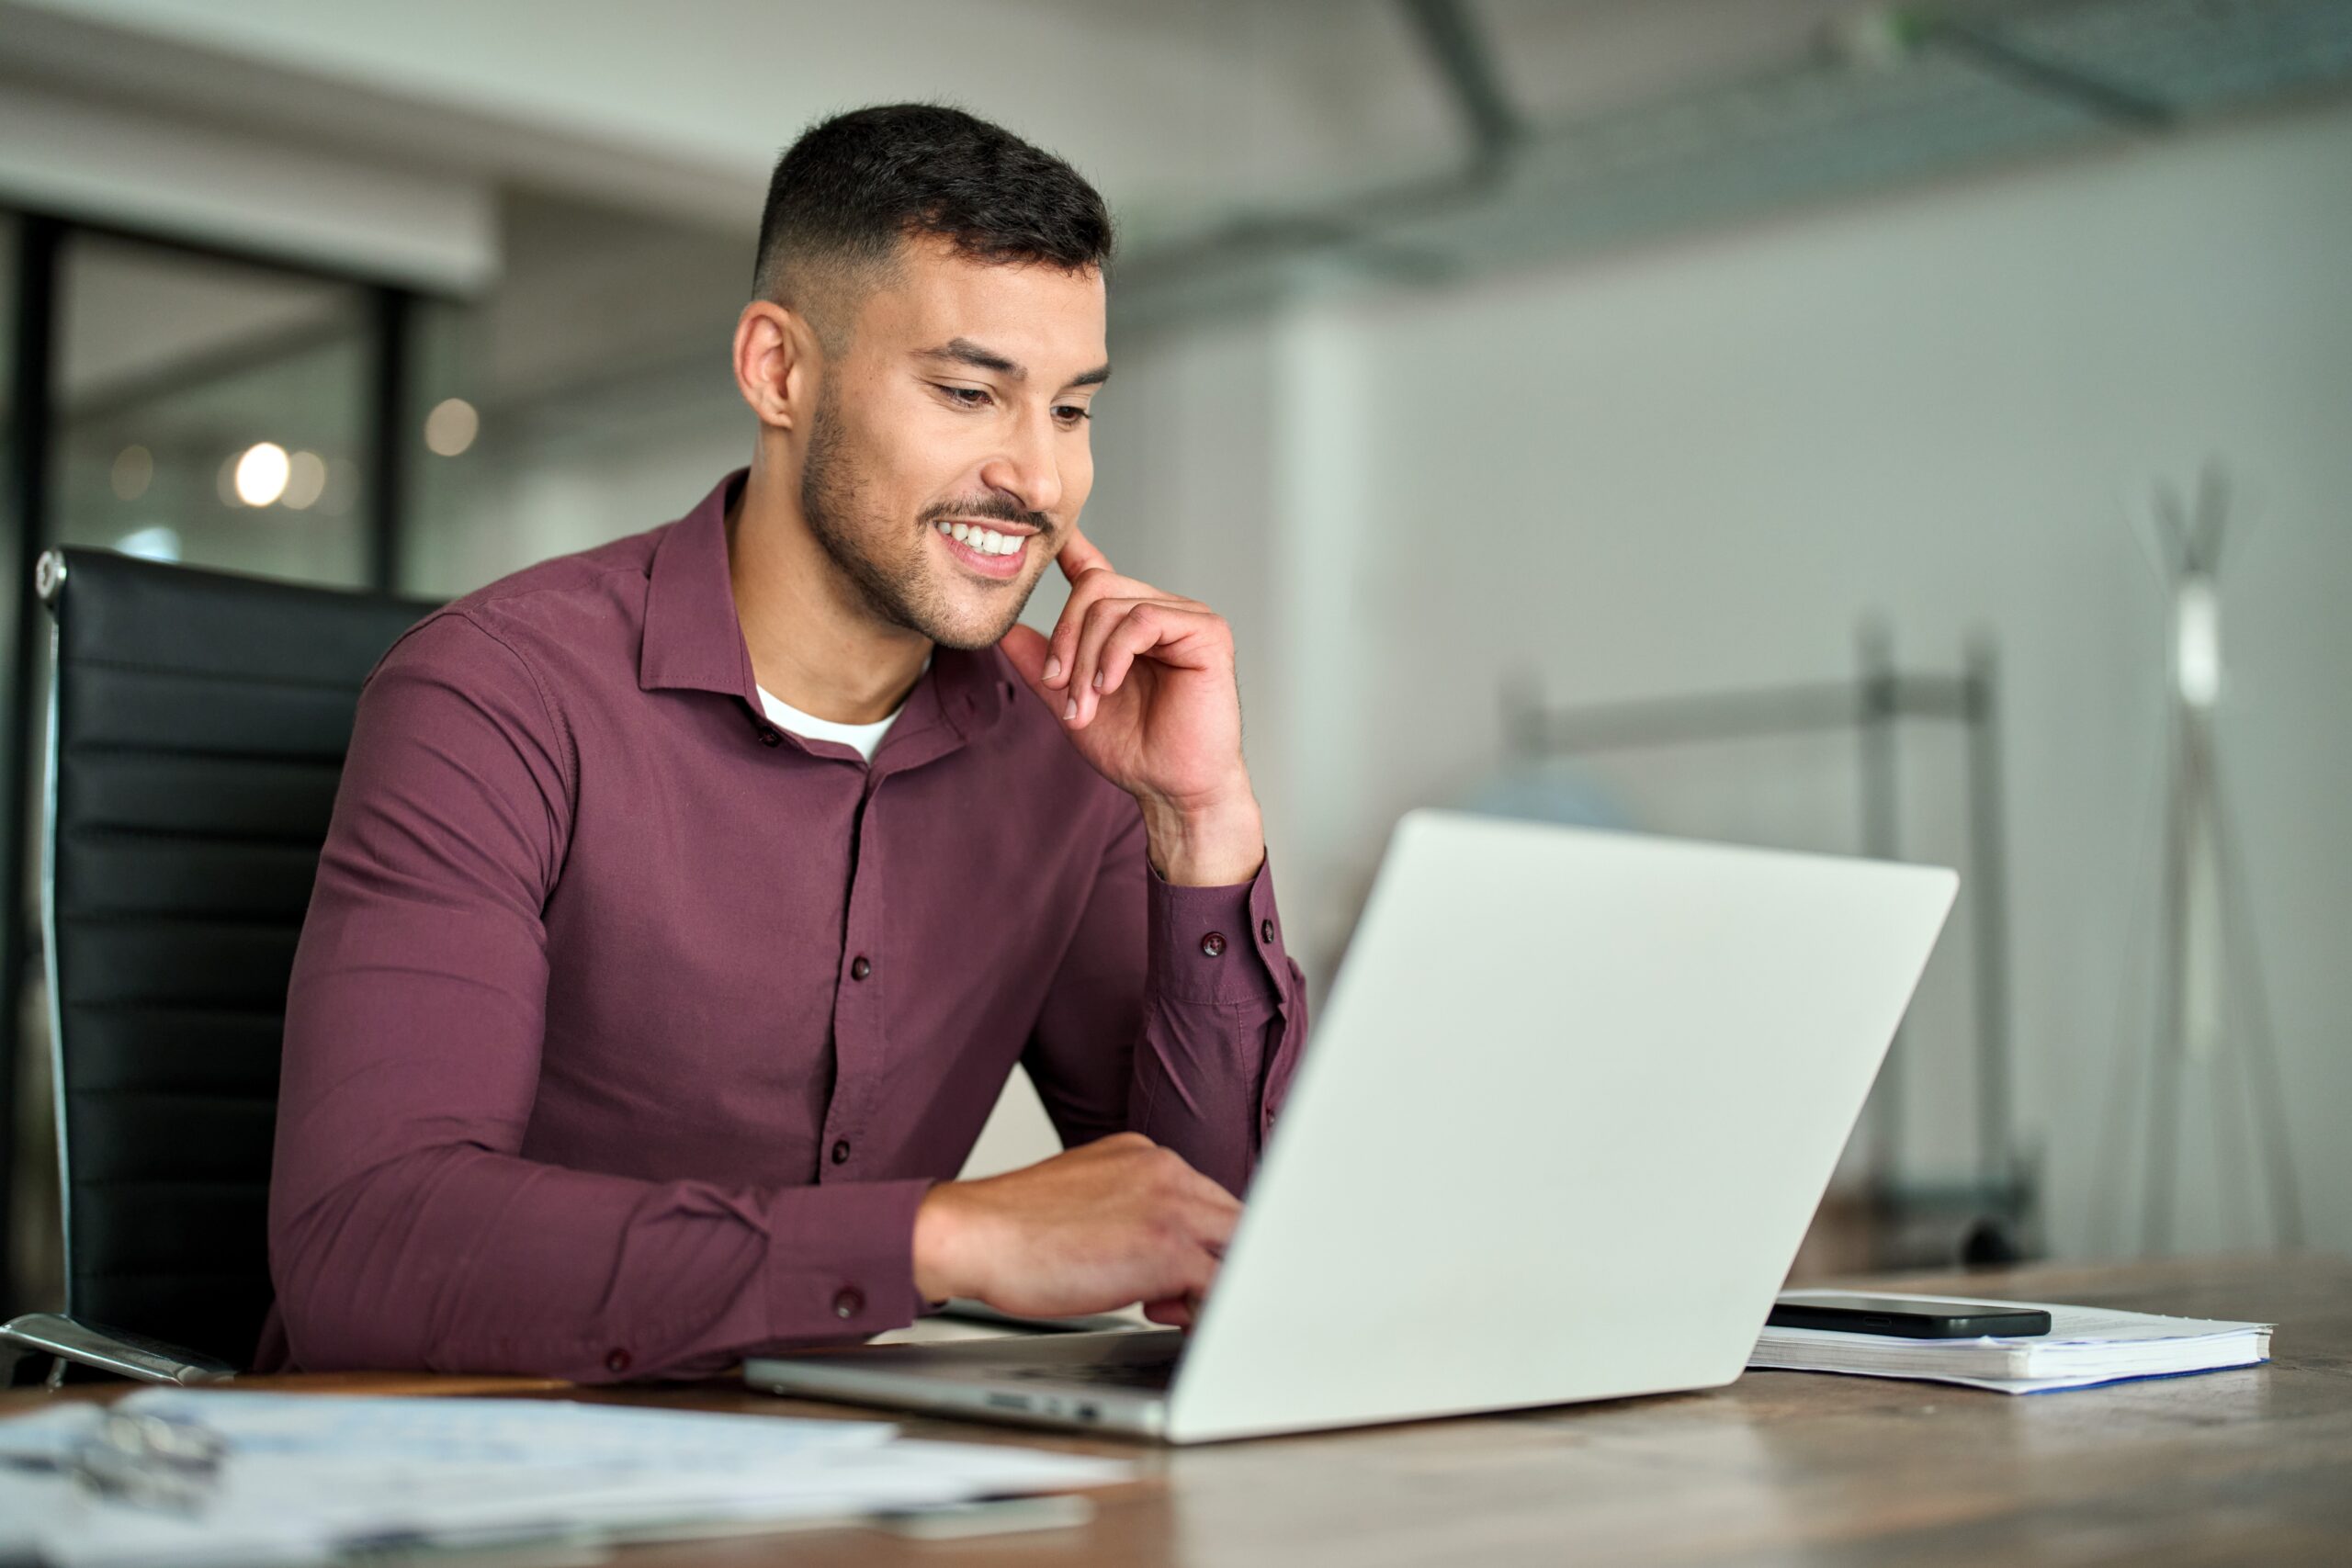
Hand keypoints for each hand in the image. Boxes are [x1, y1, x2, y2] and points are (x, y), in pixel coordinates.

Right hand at [912, 1133, 1238, 1329]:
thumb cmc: (1018, 1230)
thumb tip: (1158, 1259)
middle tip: (1170, 1298)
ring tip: (1162, 1307)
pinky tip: (1167, 1317)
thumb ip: (1133, 1212)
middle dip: (1216, 1264)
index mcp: (1147, 1156)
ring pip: (1238, 1249)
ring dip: (1214, 1285)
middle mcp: (1166, 1170)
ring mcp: (1171, 1206)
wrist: (975, 1234)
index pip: (1207, 1199)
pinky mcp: (1167, 1247)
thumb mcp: (1089, 1200)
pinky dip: (1208, 1308)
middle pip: (1235, 1219)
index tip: (1179, 1273)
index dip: (1201, 1241)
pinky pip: (1222, 1283)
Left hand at [998, 529, 1264, 884]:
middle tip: (1059, 688)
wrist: (1172, 789)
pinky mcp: (1207, 632)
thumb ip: (1041, 666)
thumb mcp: (1070, 703)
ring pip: (1112, 606)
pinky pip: (1143, 620)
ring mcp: (1186, 618)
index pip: (1096, 571)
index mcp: (1129, 625)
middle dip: (1065, 640)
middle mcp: (1159, 611)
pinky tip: (1109, 686)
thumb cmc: (1135, 750)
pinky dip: (1114, 654)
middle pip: (1094, 588)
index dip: (1070, 549)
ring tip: (1086, 704)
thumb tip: (1004, 632)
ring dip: (1086, 659)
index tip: (1044, 536)